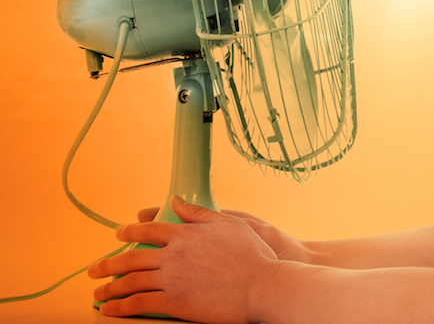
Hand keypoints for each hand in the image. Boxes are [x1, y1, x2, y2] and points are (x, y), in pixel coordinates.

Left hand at [89, 195, 276, 322]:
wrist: (261, 285)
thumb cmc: (252, 256)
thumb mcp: (230, 224)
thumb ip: (199, 213)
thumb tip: (176, 200)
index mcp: (187, 233)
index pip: (150, 230)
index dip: (131, 231)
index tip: (119, 234)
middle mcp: (174, 254)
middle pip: (132, 257)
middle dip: (108, 263)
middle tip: (94, 269)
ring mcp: (171, 278)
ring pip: (130, 281)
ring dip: (109, 288)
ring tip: (98, 293)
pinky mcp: (173, 302)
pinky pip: (138, 303)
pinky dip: (120, 307)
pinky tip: (111, 310)